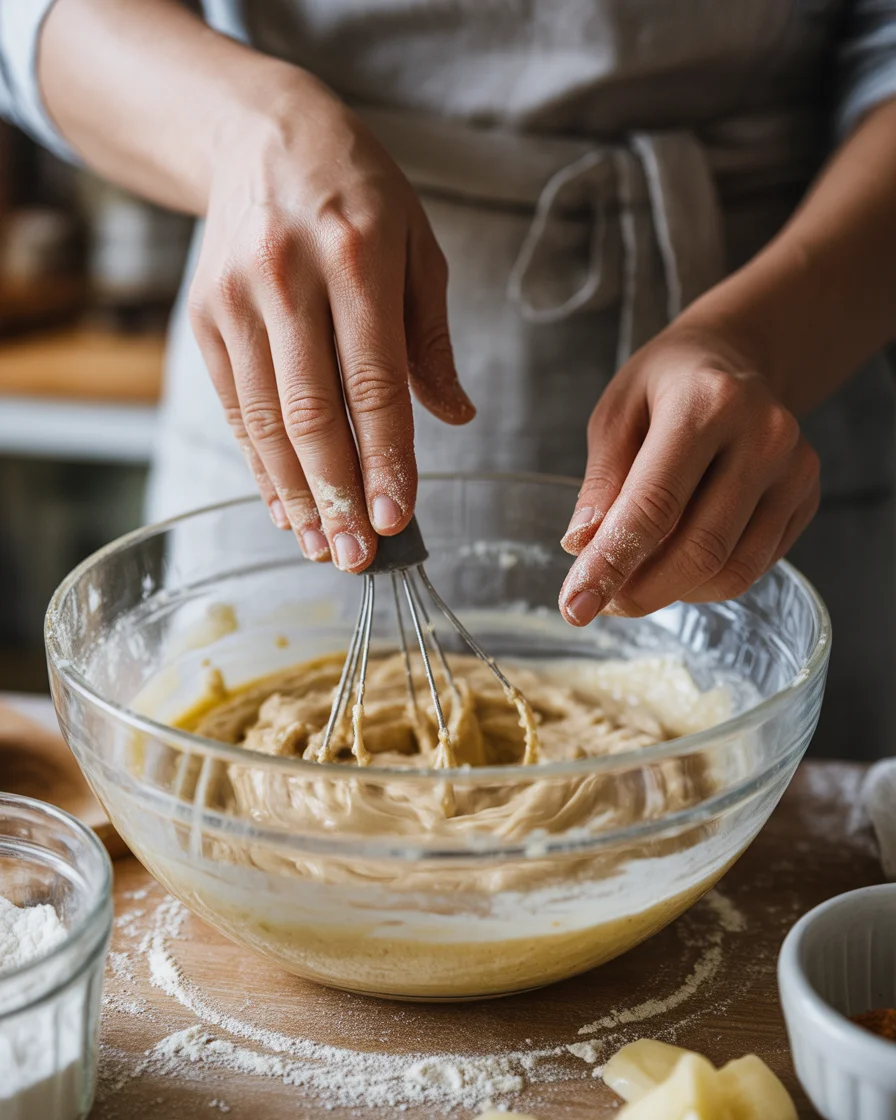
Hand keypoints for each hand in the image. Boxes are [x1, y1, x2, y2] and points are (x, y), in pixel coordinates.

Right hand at [187, 69, 473, 568]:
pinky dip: (259, 464)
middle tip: (359, 557)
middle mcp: (288, 281)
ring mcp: (236, 301)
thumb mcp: (417, 247)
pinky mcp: (204, 319)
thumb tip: (455, 419)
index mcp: (357, 259)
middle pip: (311, 412)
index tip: (399, 518)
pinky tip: (283, 506)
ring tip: (323, 547)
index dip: (386, 458)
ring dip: (295, 495)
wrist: (260, 135)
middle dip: (337, 495)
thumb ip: (431, 340)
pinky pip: (233, 408)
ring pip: (265, 420)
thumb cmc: (359, 193)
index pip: (374, 382)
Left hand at [559, 324, 819, 623]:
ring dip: (672, 593)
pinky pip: (754, 566)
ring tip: (632, 583)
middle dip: (641, 592)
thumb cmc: (665, 386)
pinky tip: (673, 564)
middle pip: (700, 549)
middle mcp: (763, 436)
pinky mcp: (807, 498)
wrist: (735, 360)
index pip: (655, 506)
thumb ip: (602, 482)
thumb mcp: (615, 415)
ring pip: (732, 570)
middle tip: (600, 602)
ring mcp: (795, 470)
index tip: (575, 607)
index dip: (611, 565)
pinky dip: (705, 582)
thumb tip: (584, 548)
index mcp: (706, 403)